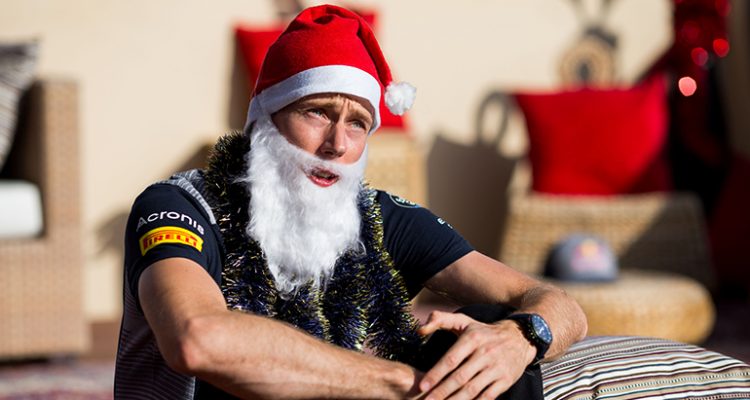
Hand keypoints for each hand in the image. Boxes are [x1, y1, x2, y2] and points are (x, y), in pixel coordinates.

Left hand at [416, 311, 535, 398]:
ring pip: (473, 389)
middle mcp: (485, 353)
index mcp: (472, 338)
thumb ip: (440, 320)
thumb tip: (420, 330)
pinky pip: (488, 396)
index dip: (436, 374)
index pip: (451, 359)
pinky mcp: (506, 380)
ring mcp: (497, 368)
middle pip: (460, 377)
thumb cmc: (484, 331)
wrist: (519, 338)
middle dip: (442, 392)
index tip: (422, 386)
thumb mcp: (463, 320)